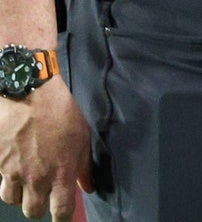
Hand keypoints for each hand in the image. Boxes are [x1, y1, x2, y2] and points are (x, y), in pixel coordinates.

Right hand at [0, 79, 92, 219]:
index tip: (62, 217)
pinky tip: (16, 171)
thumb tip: (88, 187)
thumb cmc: (61, 113)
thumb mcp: (82, 138)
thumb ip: (84, 167)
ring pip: (13, 201)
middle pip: (32, 212)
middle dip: (39, 208)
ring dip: (22, 196)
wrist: (29, 95)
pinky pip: (1, 185)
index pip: (60, 211)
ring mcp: (14, 173)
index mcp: (61, 173)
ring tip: (29, 184)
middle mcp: (36, 178)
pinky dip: (8, 183)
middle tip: (45, 196)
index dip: (62, 219)